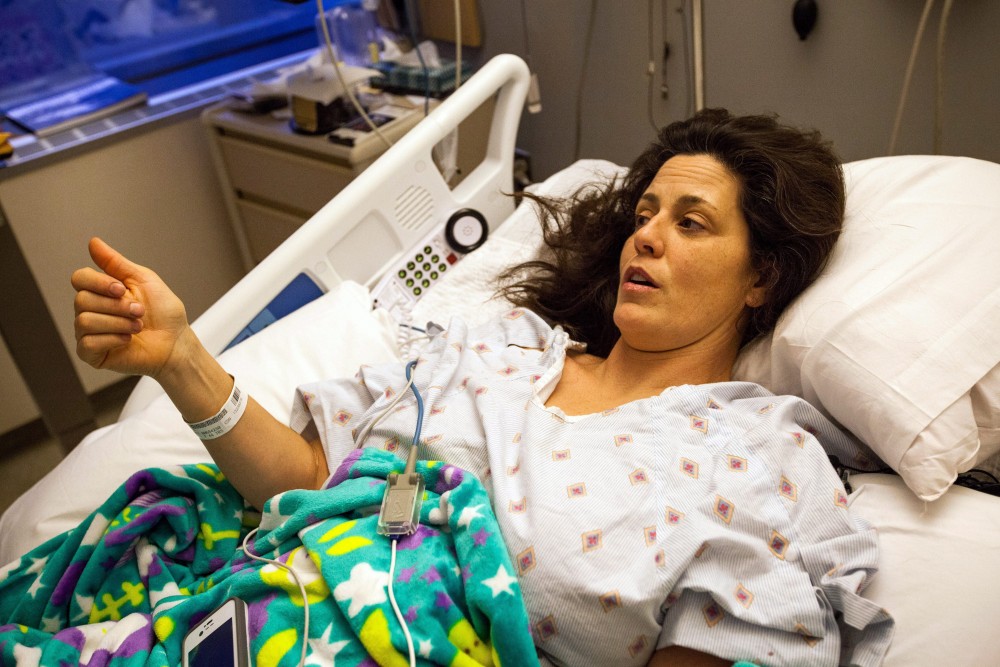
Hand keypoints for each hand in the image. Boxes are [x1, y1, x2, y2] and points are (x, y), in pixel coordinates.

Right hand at [71, 237, 190, 377]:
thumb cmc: (163, 313)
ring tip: (138, 326)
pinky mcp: (91, 354)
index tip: (123, 289)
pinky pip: (87, 343)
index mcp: (100, 291)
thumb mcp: (143, 280)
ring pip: (84, 321)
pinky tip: (127, 340)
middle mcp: (90, 310)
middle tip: (139, 311)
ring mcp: (89, 333)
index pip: (79, 279)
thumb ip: (116, 263)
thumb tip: (93, 242)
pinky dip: (112, 339)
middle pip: (82, 300)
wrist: (176, 342)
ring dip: (118, 323)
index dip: (98, 282)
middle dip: (117, 306)